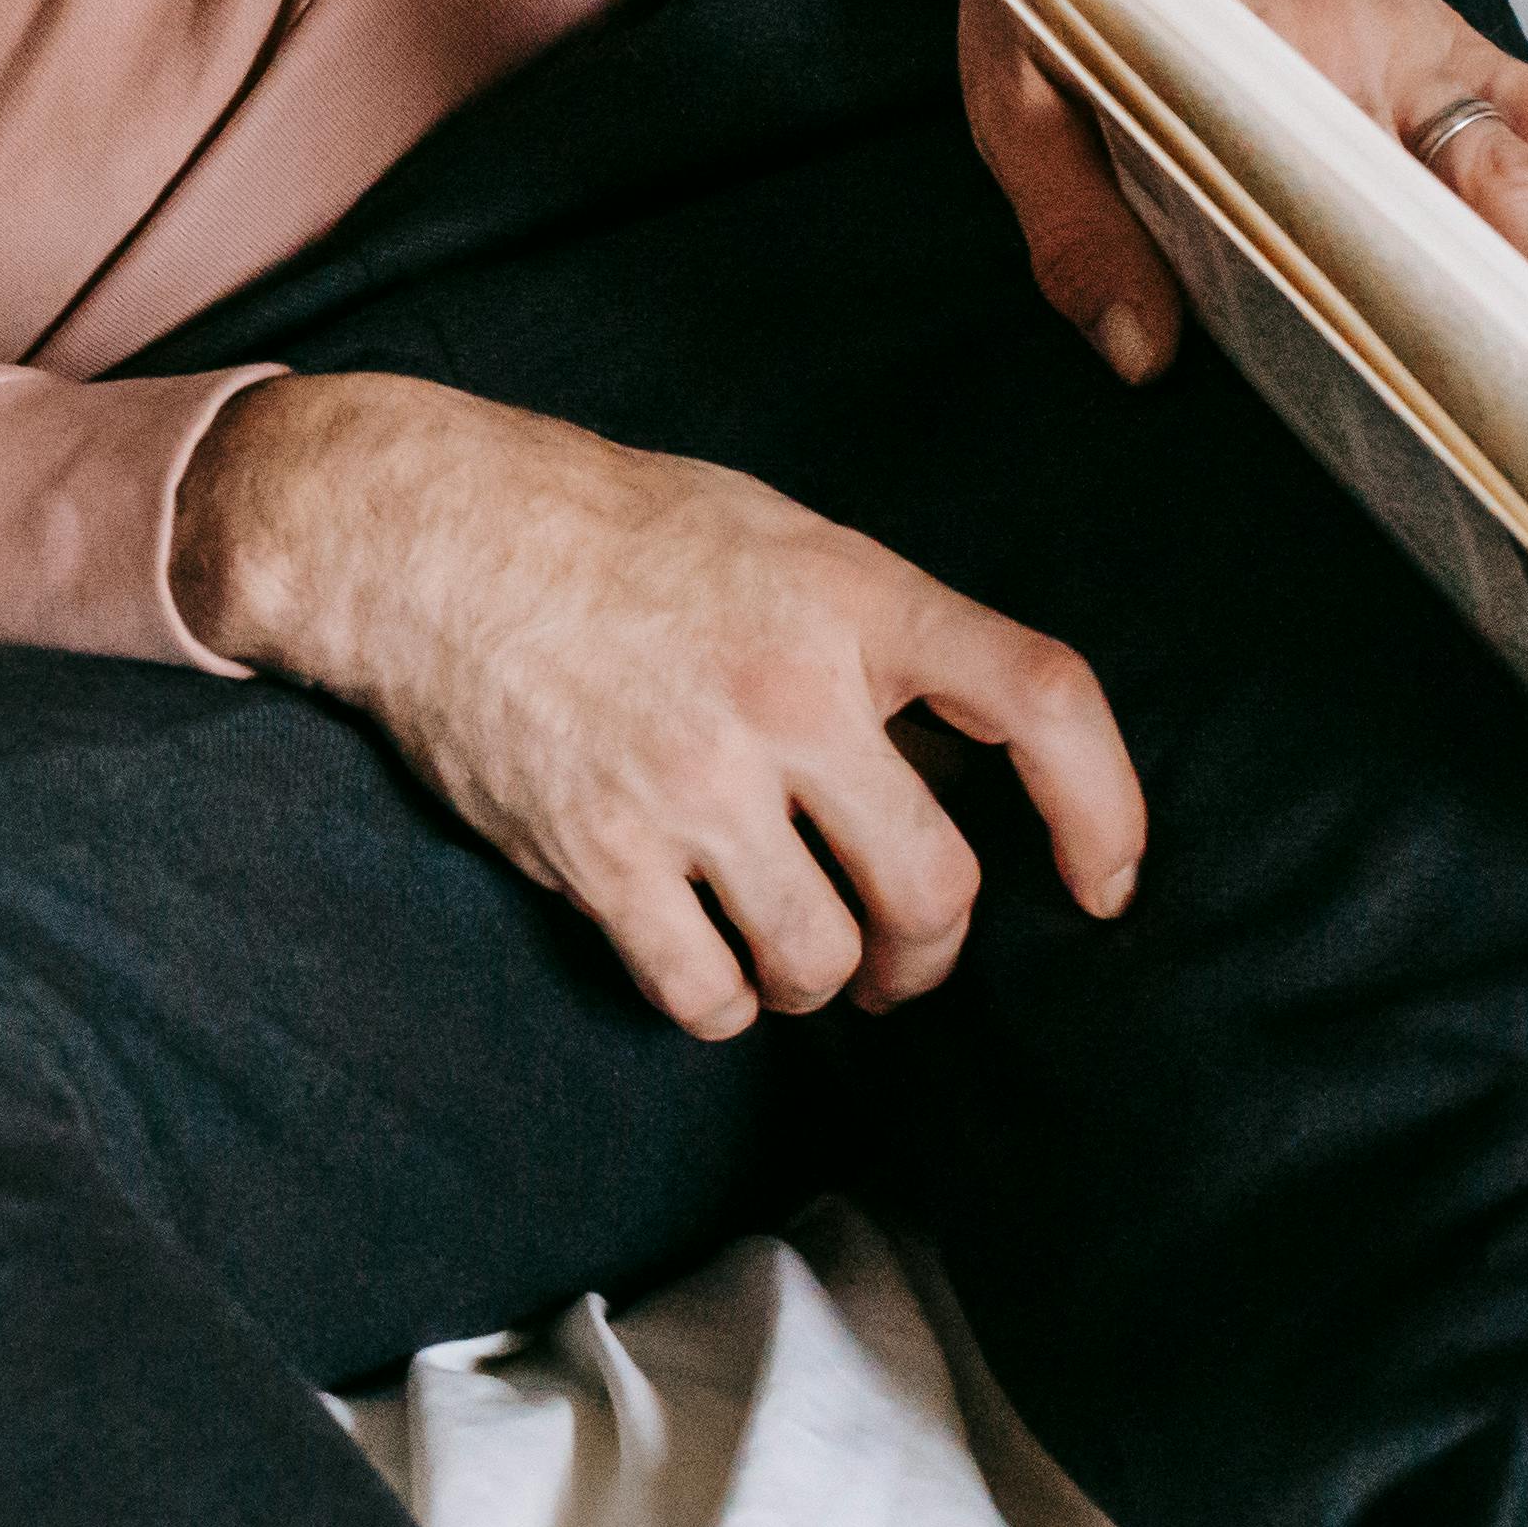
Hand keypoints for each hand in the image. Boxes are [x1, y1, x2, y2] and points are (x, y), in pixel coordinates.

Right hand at [171, 371, 1143, 1037]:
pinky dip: (717, 1000)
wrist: (421, 534)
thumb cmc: (602, 525)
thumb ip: (872, 630)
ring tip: (792, 960)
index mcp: (849, 596)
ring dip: (820, 982)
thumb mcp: (771, 531)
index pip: (1041, 702)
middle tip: (899, 958)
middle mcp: (787, 690)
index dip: (1106, 808)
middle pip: (938, 884)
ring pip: (824, 956)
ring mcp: (692, 777)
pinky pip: (704, 990)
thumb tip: (961, 748)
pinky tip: (700, 961)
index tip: (1106, 882)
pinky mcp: (599, 848)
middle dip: (929, 949)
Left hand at [959, 0, 1527, 377]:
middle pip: (1468, 186)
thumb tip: (1140, 350)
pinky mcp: (1433, 30)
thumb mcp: (1020, 93)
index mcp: (1260, 56)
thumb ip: (1074, 220)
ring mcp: (1410, 34)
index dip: (1408, 301)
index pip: (1352, 202)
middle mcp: (1359, 43)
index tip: (1455, 392)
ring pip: (1524, 147)